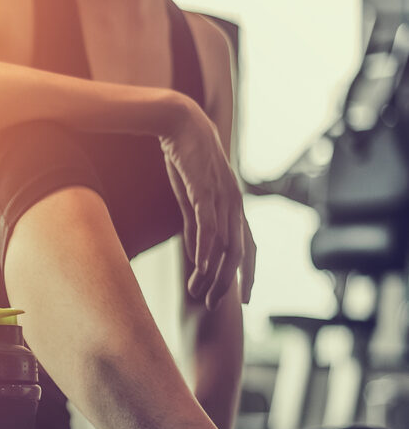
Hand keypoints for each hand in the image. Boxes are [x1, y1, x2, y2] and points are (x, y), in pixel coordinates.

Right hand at [160, 100, 255, 308]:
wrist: (180, 123)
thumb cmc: (185, 159)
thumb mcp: (191, 200)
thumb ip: (196, 227)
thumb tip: (198, 254)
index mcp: (234, 206)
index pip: (249, 247)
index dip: (248, 274)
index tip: (243, 300)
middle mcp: (235, 204)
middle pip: (241, 252)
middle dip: (231, 282)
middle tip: (217, 305)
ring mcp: (222, 197)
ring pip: (225, 243)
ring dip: (215, 272)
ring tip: (201, 293)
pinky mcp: (204, 190)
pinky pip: (209, 225)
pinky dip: (208, 248)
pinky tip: (202, 267)